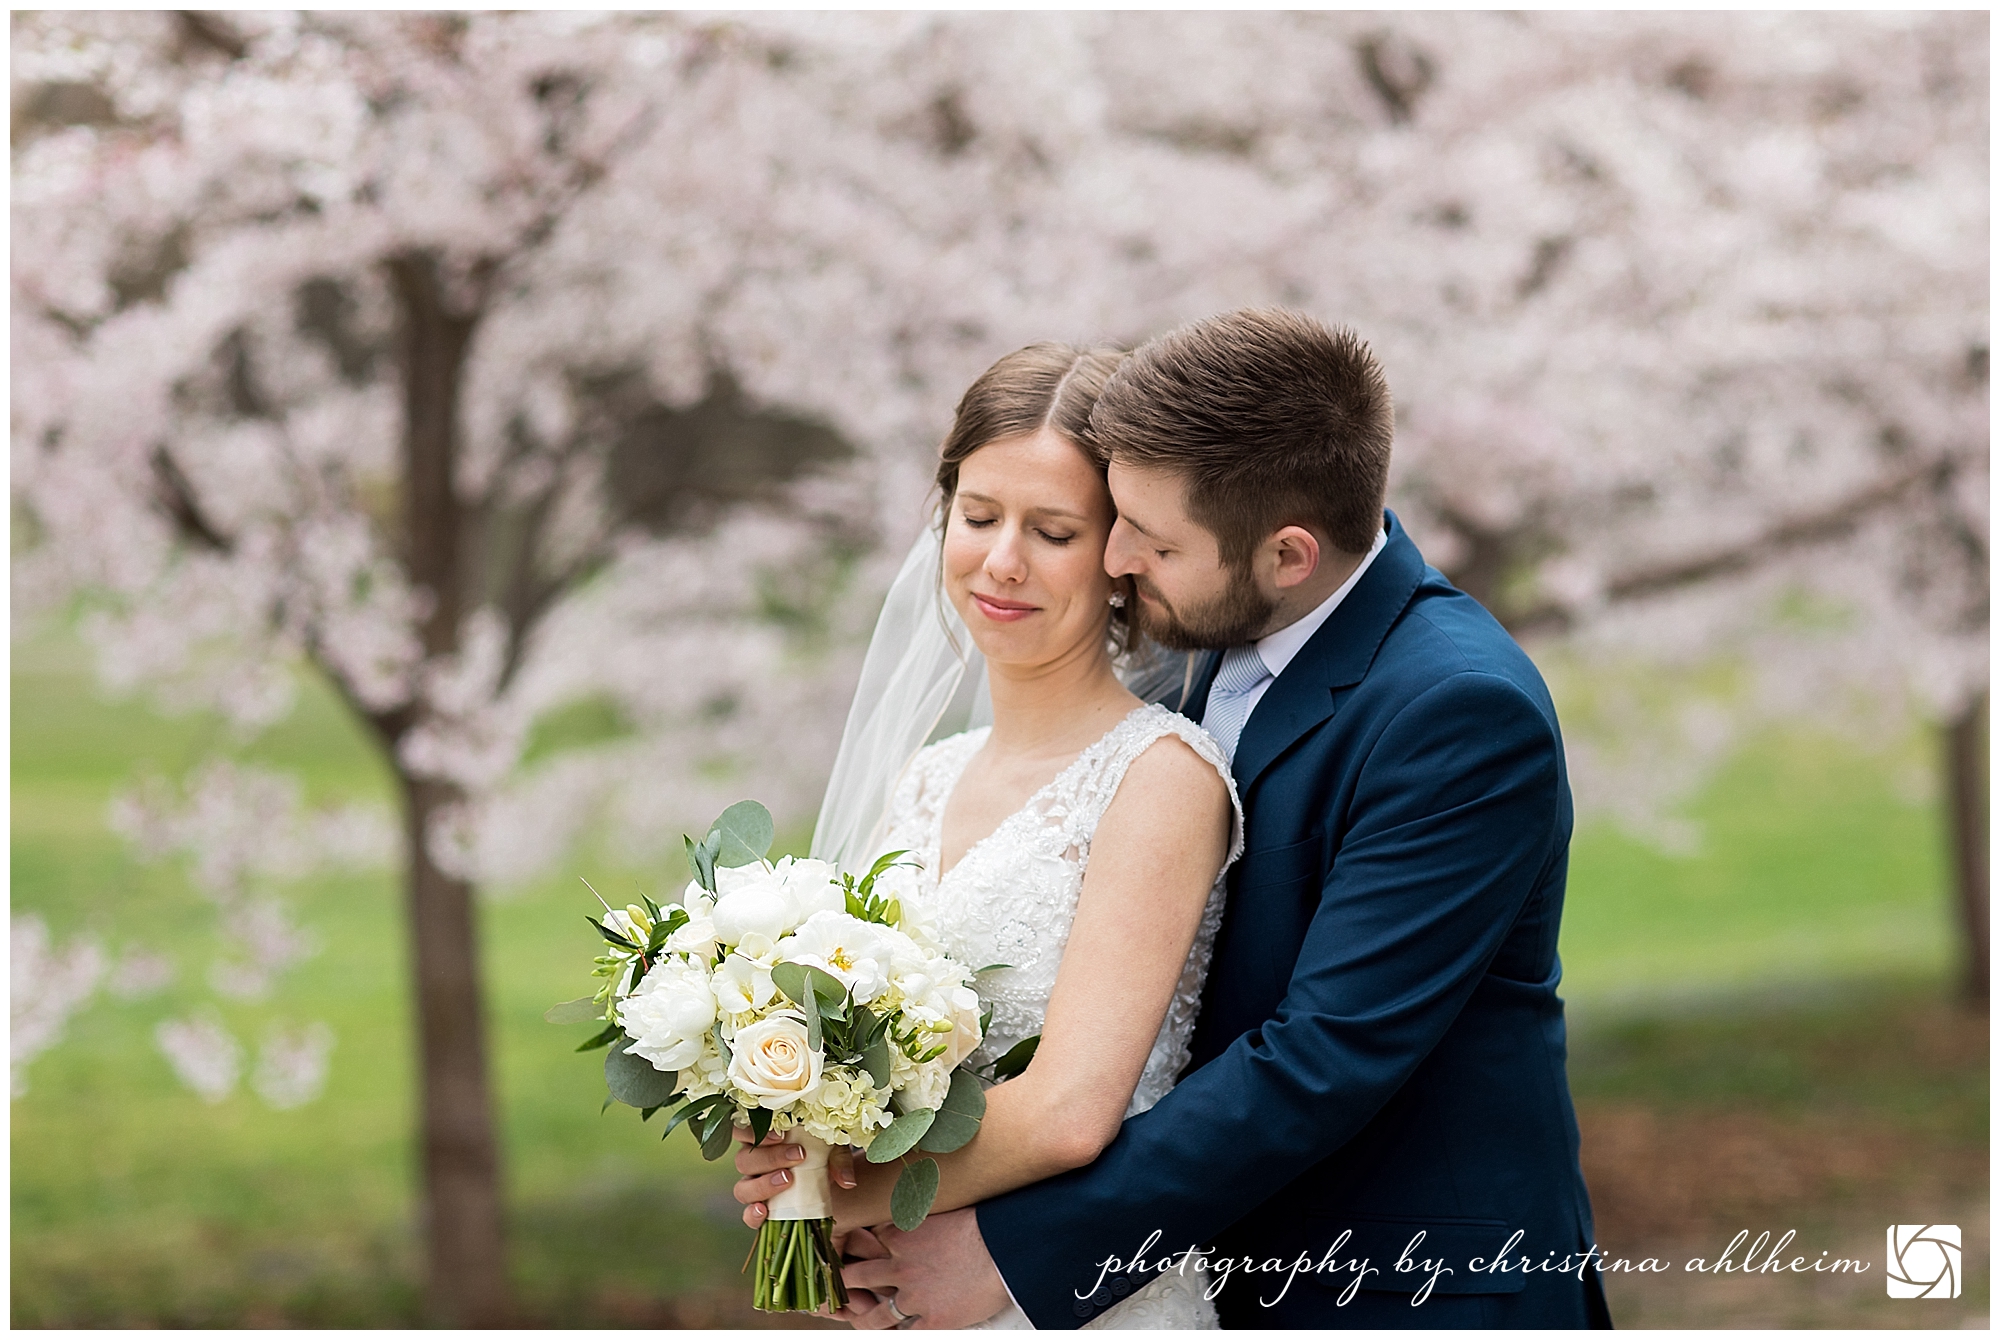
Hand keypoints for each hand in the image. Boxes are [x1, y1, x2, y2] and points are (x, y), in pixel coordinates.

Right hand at [732, 1127, 857, 1228]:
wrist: (826, 1180)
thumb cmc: (821, 1155)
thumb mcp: (832, 1150)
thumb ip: (838, 1159)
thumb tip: (847, 1181)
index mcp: (761, 1141)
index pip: (742, 1132)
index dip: (753, 1132)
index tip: (781, 1134)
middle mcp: (752, 1164)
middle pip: (743, 1160)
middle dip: (770, 1158)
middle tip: (798, 1156)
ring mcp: (753, 1188)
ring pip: (742, 1188)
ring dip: (763, 1184)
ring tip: (788, 1180)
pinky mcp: (759, 1211)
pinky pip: (747, 1216)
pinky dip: (752, 1214)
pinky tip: (764, 1210)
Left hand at [833, 1208, 1013, 1329]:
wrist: (1006, 1248)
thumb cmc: (981, 1221)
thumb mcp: (941, 1204)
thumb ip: (918, 1206)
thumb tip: (910, 1182)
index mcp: (899, 1235)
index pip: (863, 1240)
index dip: (852, 1245)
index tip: (843, 1247)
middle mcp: (900, 1267)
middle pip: (858, 1276)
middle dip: (843, 1281)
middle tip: (833, 1287)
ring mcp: (914, 1297)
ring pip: (875, 1314)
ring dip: (862, 1317)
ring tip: (855, 1317)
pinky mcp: (932, 1321)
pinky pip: (905, 1333)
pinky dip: (897, 1333)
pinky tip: (892, 1332)